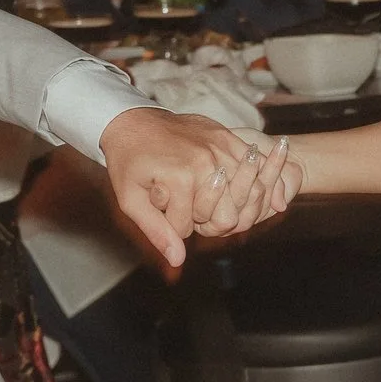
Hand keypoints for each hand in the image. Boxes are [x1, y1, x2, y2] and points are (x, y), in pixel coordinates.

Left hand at [100, 108, 285, 265]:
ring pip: (243, 196)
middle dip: (204, 218)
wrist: (133, 121)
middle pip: (225, 216)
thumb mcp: (131, 199)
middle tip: (185, 206)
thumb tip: (178, 260)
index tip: (162, 209)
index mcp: (180, 179)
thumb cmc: (129, 161)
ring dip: (225, 202)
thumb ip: (156, 231)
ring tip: (203, 195)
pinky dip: (248, 181)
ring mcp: (220, 148)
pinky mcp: (228, 138)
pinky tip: (230, 183)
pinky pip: (252, 167)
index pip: (188, 227)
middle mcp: (205, 163)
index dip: (173, 226)